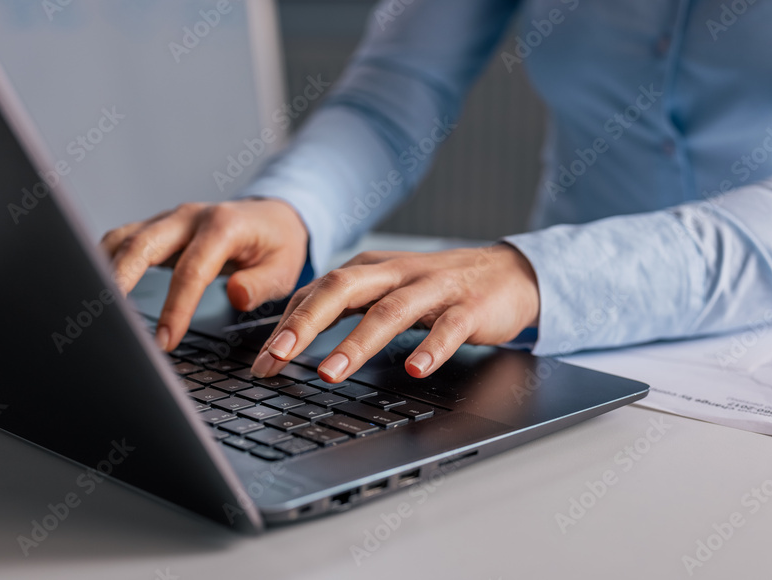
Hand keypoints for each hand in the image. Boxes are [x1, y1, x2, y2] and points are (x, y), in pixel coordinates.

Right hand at [100, 198, 308, 349]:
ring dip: (104, 271)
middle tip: (109, 321)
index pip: (191, 271)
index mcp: (223, 226)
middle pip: (142, 245)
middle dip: (120, 282)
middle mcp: (189, 217)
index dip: (175, 308)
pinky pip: (122, 241)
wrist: (272, 216)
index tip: (164, 340)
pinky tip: (99, 290)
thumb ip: (262, 283)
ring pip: (123, 239)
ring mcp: (168, 219)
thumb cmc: (277, 245)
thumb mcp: (285, 267)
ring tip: (94, 308)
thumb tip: (236, 295)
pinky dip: (105, 263)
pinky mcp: (156, 228)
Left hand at [250, 244, 539, 380]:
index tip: (262, 361)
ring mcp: (433, 289)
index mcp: (370, 269)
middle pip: (342, 290)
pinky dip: (431, 348)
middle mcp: (396, 273)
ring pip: (389, 311)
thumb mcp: (385, 289)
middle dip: (305, 324)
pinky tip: (416, 370)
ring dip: (357, 342)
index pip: (317, 291)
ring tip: (330, 372)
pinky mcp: (469, 308)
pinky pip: (448, 329)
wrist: (509, 273)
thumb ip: (345, 305)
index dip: (285, 324)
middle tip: (277, 357)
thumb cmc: (438, 288)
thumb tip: (291, 331)